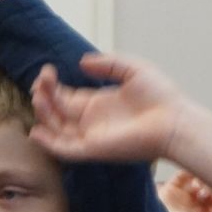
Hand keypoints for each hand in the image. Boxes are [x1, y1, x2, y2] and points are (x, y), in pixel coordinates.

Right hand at [28, 53, 190, 164]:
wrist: (174, 121)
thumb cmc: (160, 97)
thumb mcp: (133, 70)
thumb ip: (108, 64)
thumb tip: (81, 62)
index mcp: (98, 104)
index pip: (66, 97)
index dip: (52, 87)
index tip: (46, 72)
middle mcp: (90, 122)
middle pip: (57, 111)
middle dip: (45, 96)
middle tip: (40, 81)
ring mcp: (90, 137)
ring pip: (56, 128)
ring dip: (44, 114)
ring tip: (37, 96)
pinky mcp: (92, 149)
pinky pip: (64, 149)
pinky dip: (48, 143)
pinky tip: (37, 130)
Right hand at [159, 170, 211, 211]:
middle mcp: (190, 206)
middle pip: (207, 189)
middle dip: (210, 188)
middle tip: (204, 193)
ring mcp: (179, 196)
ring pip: (197, 181)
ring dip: (201, 180)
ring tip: (197, 187)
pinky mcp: (169, 188)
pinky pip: (182, 175)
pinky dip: (188, 173)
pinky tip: (191, 179)